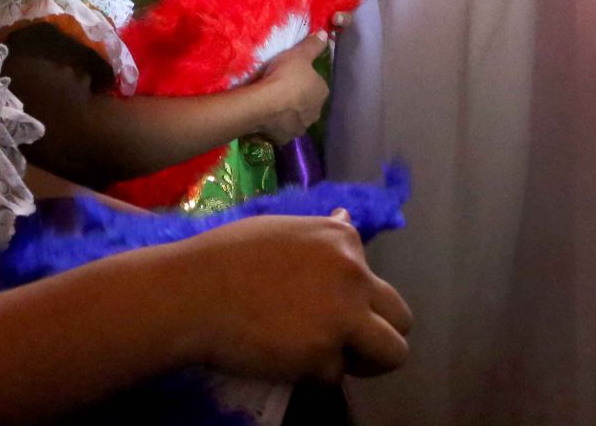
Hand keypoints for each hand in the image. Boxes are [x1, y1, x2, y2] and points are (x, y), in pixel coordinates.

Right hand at [171, 211, 412, 380]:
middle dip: (381, 334)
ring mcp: (342, 319)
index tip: (323, 304)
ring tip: (331, 358)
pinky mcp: (323, 357)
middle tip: (350, 343)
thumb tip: (345, 220)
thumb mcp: (282, 230)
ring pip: (392, 354)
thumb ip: (323, 234)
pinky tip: (284, 357)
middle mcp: (354, 277)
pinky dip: (314, 374)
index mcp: (343, 241)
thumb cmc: (226, 256)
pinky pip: (335, 375)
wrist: (193, 293)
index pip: (373, 279)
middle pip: (402, 318)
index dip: (353, 299)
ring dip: (367, 361)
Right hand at [244, 36, 329, 142]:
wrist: (262, 104)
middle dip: (297, 98)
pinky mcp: (283, 139)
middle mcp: (315, 113)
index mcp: (322, 92)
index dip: (305, 79)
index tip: (291, 75)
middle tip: (280, 89)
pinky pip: (280, 130)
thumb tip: (326, 35)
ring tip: (271, 104)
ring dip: (287, 113)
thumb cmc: (284, 76)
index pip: (317, 84)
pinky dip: (275, 125)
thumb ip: (313, 45)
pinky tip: (265, 117)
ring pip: (295, 118)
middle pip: (307, 103)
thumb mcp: (298, 54)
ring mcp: (299, 128)